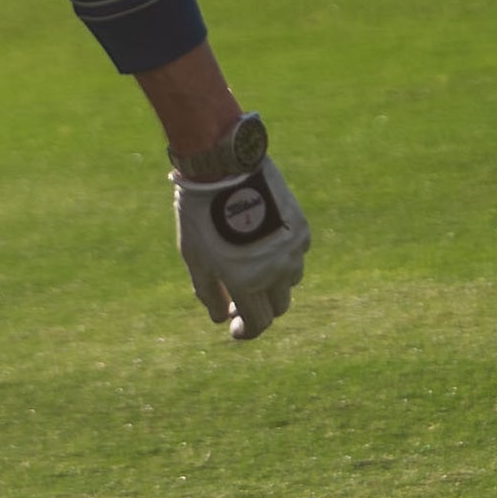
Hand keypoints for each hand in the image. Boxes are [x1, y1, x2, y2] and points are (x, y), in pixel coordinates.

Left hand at [170, 111, 307, 340]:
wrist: (225, 166)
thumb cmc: (201, 214)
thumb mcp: (195, 257)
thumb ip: (209, 292)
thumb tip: (221, 317)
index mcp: (248, 283)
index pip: (258, 323)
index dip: (246, 330)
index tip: (235, 327)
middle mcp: (277, 272)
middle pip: (278, 306)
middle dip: (259, 307)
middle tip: (241, 298)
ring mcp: (293, 250)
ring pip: (290, 281)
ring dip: (274, 283)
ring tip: (252, 266)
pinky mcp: (302, 228)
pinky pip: (297, 254)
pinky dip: (283, 257)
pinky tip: (263, 240)